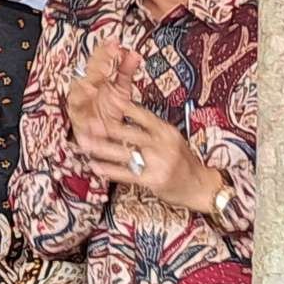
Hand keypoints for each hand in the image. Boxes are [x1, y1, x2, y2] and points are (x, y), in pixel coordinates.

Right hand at [65, 39, 141, 159]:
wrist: (99, 133)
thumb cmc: (107, 108)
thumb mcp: (120, 89)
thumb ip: (125, 71)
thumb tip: (134, 53)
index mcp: (95, 79)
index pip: (97, 61)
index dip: (104, 52)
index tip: (114, 43)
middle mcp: (85, 91)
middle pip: (87, 77)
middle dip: (95, 71)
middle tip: (104, 65)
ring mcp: (80, 107)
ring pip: (78, 98)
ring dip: (84, 94)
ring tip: (93, 90)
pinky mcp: (80, 125)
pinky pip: (81, 123)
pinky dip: (87, 124)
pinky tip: (95, 123)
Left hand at [87, 103, 222, 213]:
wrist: (199, 186)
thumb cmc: (182, 161)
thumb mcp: (171, 139)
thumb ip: (151, 130)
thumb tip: (125, 116)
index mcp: (166, 131)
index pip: (143, 115)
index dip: (124, 106)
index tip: (107, 98)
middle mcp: (163, 144)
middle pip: (130, 133)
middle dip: (107, 128)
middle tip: (87, 123)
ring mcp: (158, 163)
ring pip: (125, 153)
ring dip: (102, 148)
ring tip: (84, 143)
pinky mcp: (153, 180)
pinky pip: (127, 174)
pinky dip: (110, 170)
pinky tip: (96, 166)